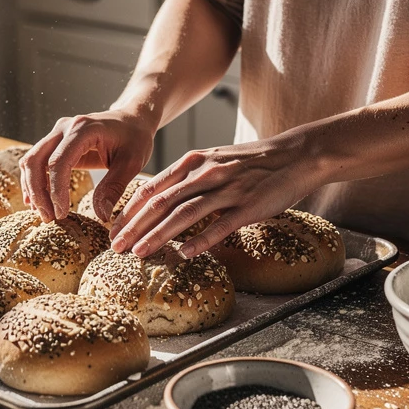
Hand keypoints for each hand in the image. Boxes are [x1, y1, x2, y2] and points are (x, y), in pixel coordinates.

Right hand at [19, 108, 156, 221]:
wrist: (133, 119)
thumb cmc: (135, 138)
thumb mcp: (132, 163)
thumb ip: (114, 187)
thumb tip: (101, 215)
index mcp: (83, 129)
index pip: (58, 162)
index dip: (56, 190)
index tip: (62, 213)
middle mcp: (64, 128)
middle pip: (36, 160)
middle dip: (38, 192)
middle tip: (49, 218)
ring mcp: (57, 133)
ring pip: (31, 161)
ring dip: (33, 189)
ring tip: (45, 214)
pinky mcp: (55, 142)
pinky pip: (37, 161)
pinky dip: (34, 182)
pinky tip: (38, 202)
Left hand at [109, 133, 321, 258]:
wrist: (296, 154)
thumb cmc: (252, 163)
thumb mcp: (214, 162)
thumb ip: (188, 180)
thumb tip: (160, 203)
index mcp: (193, 163)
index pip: (152, 189)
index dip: (129, 211)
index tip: (111, 230)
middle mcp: (206, 174)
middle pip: (161, 203)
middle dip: (134, 226)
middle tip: (115, 246)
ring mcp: (227, 189)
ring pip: (184, 214)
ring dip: (158, 235)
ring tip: (139, 252)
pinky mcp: (249, 205)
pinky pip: (221, 225)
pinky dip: (201, 240)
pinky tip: (185, 255)